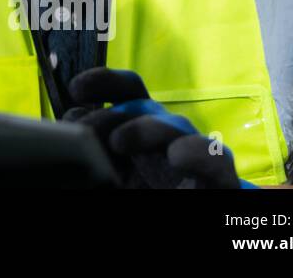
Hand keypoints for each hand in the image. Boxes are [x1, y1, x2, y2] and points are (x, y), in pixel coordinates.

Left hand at [62, 67, 250, 188]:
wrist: (178, 212)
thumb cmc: (138, 186)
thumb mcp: (105, 166)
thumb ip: (90, 142)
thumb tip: (72, 118)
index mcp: (139, 126)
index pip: (126, 91)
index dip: (102, 81)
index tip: (76, 90)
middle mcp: (166, 134)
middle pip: (144, 106)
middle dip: (110, 114)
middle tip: (83, 132)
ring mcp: (193, 152)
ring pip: (177, 125)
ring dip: (145, 129)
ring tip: (117, 141)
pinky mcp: (219, 178)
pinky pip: (216, 158)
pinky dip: (198, 154)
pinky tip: (176, 156)